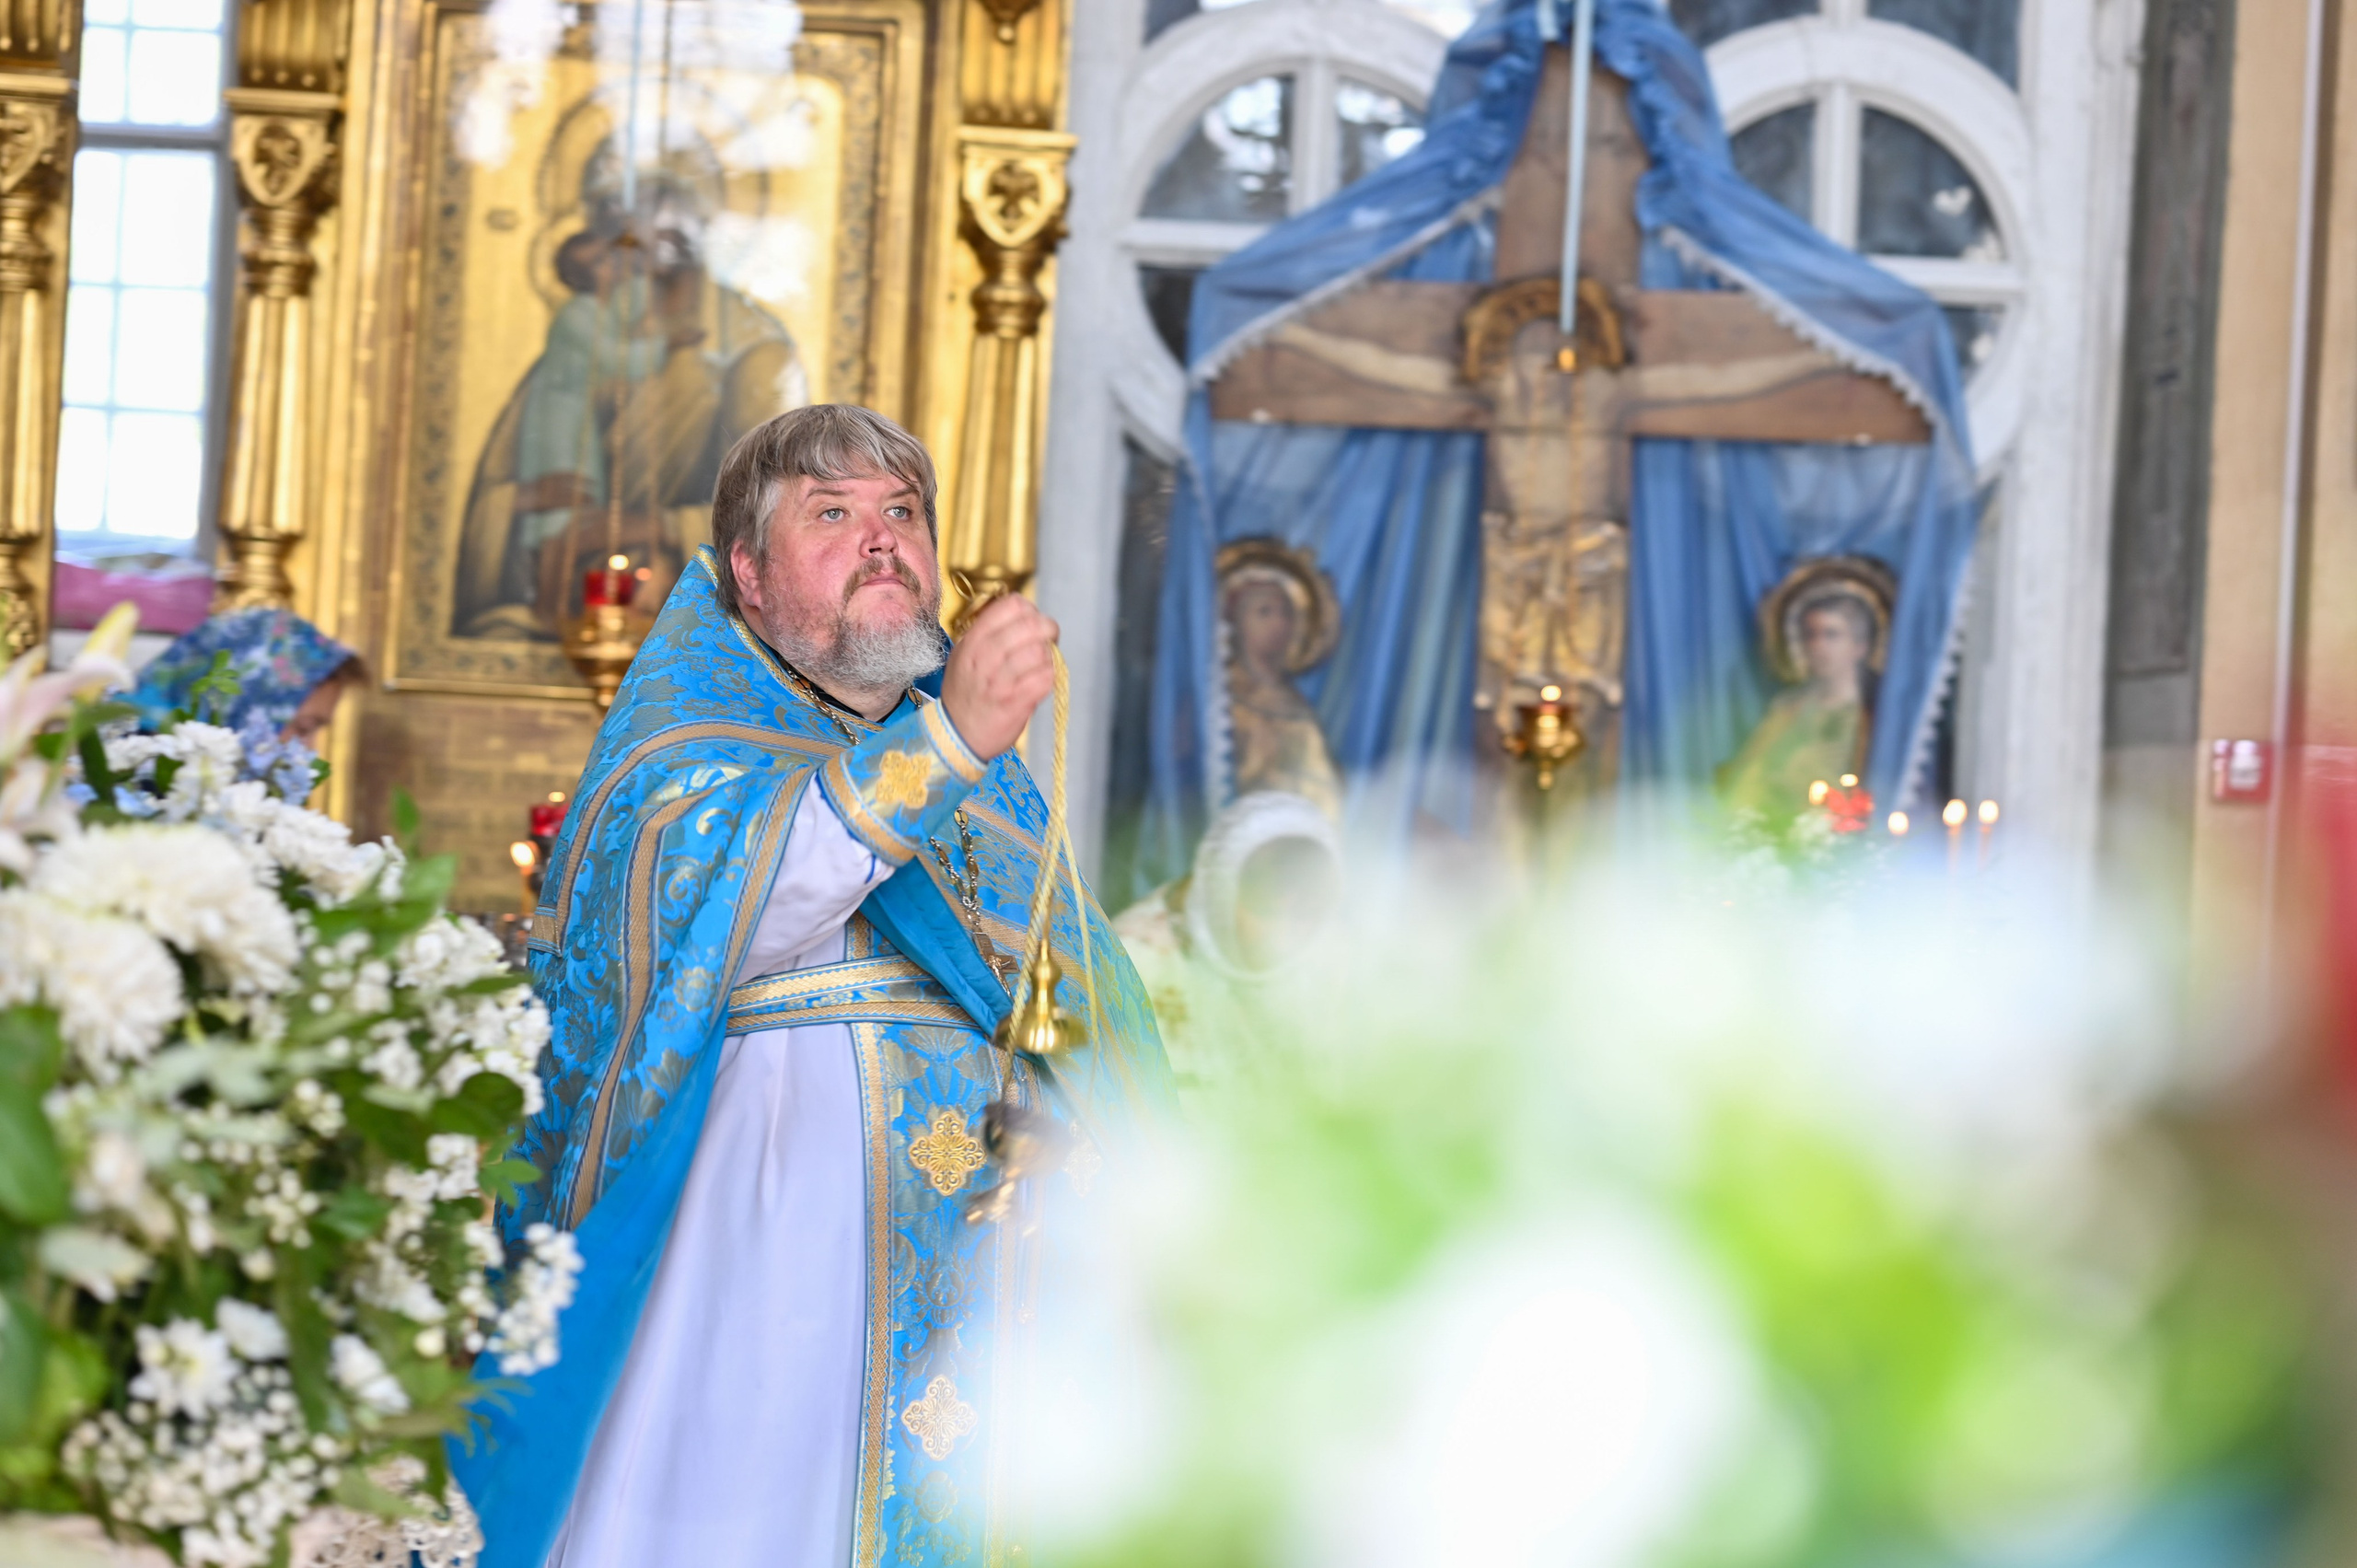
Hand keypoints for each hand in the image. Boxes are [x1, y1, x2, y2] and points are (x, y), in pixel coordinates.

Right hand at [941, 594, 1058, 760]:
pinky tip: (1041, 682)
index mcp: (973, 641)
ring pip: (1039, 652)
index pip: (1012, 606)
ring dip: (1048, 656)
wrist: (956, 736)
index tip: (1032, 622)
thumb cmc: (966, 694)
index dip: (1030, 611)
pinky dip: (1049, 677)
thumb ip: (989, 633)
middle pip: (1030, 625)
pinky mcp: (1016, 703)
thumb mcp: (964, 655)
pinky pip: (1045, 678)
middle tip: (1049, 639)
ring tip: (1042, 664)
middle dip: (1048, 630)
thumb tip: (1025, 616)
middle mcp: (985, 658)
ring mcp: (1000, 681)